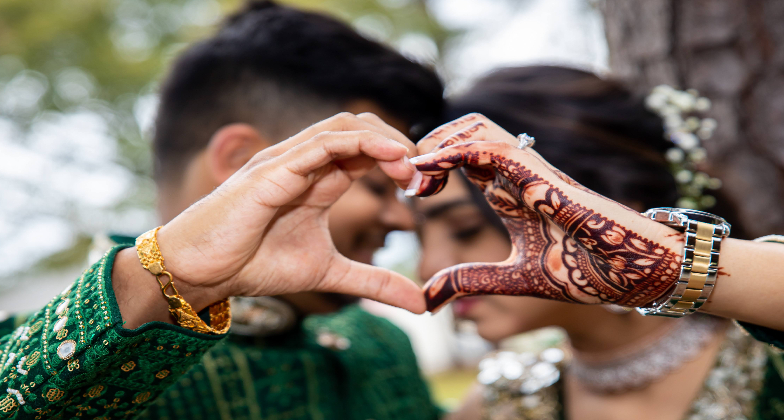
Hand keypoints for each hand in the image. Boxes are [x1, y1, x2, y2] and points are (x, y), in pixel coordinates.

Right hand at [153, 113, 424, 313]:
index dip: (400, 158)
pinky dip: (358, 143)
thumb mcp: (330, 273)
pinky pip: (321, 144)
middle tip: (425, 171)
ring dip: (384, 138)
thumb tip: (421, 303)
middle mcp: (304, 163)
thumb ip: (374, 282)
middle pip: (360, 128)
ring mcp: (287, 162)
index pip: (365, 150)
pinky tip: (388, 157)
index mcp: (318, 180)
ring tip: (411, 163)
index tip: (425, 183)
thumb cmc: (254, 264)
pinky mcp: (271, 171)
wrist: (200, 272)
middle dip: (398, 141)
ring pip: (343, 127)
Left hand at [410, 114, 683, 312]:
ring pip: (475, 126)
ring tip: (418, 172)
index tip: (412, 192)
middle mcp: (515, 174)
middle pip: (464, 129)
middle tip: (409, 177)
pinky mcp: (541, 175)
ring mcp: (529, 170)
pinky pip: (492, 147)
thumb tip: (427, 300)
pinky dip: (455, 151)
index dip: (431, 165)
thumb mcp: (512, 279)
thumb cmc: (584, 271)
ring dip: (439, 140)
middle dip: (430, 142)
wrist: (633, 273)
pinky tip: (431, 168)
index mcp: (508, 192)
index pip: (462, 158)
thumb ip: (470, 282)